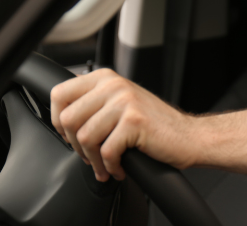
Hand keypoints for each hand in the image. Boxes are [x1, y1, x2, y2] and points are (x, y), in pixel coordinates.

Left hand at [51, 69, 194, 181]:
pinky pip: (106, 151)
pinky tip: (118, 168)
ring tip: (105, 166)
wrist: (189, 137)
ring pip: (85, 138)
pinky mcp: (134, 121)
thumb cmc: (155, 125)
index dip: (57, 121)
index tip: (69, 136)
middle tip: (90, 156)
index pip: (59, 94)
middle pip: (68, 119)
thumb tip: (61, 118)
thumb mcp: (121, 104)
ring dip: (93, 160)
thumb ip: (95, 103)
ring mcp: (125, 102)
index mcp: (106, 78)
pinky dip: (110, 167)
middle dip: (75, 145)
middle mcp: (114, 85)